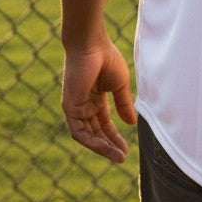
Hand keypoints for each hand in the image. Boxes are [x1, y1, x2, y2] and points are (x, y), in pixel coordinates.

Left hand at [61, 41, 136, 162]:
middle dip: (109, 145)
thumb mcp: (119, 85)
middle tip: (122, 156)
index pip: (104, 123)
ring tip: (118, 155)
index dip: (114, 137)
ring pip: (87, 135)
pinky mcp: (70, 108)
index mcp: (95, 98)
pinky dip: (92, 141)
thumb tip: (131, 123)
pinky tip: (105, 147)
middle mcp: (84, 105)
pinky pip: (79, 131)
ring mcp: (76, 107)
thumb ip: (124, 104)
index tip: (126, 149)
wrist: (91, 45)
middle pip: (96, 132)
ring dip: (102, 147)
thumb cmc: (106, 58)